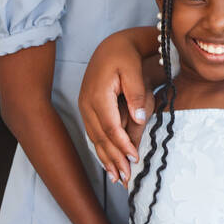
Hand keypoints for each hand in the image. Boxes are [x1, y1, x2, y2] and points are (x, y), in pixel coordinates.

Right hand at [78, 32, 153, 184]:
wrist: (112, 45)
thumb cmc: (125, 55)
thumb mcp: (133, 68)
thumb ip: (135, 93)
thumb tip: (139, 119)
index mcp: (98, 94)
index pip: (110, 126)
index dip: (122, 144)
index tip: (135, 157)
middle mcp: (87, 103)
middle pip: (100, 137)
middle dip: (114, 158)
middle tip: (127, 177)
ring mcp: (85, 107)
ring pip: (95, 139)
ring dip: (106, 159)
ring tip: (118, 178)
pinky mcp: (88, 109)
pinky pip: (94, 134)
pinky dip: (101, 149)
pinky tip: (108, 163)